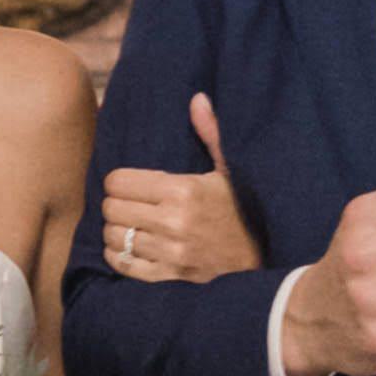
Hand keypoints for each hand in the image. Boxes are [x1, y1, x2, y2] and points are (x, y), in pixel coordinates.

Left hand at [101, 93, 262, 287]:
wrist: (264, 257)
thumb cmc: (244, 208)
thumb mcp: (230, 169)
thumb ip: (210, 133)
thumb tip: (197, 99)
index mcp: (183, 190)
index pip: (119, 181)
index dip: (118, 180)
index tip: (128, 182)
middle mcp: (172, 222)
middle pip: (111, 208)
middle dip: (114, 203)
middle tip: (127, 202)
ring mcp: (170, 252)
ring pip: (113, 237)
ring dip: (115, 229)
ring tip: (128, 223)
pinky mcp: (169, 276)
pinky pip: (124, 264)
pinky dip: (119, 254)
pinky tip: (127, 246)